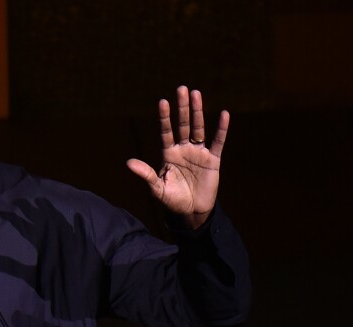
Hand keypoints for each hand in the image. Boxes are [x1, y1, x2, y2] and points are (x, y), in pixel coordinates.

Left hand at [126, 86, 228, 228]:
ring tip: (196, 93)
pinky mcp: (213, 159)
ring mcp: (198, 153)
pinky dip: (221, 129)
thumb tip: (128, 163)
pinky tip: (224, 114)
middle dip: (182, 108)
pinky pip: (218, 141)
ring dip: (197, 112)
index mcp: (168, 154)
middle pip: (182, 124)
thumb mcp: (157, 188)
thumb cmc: (172, 200)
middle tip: (182, 89)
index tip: (162, 102)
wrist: (192, 211)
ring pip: (198, 128)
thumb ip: (145, 174)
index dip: (164, 118)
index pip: (165, 132)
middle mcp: (183, 149)